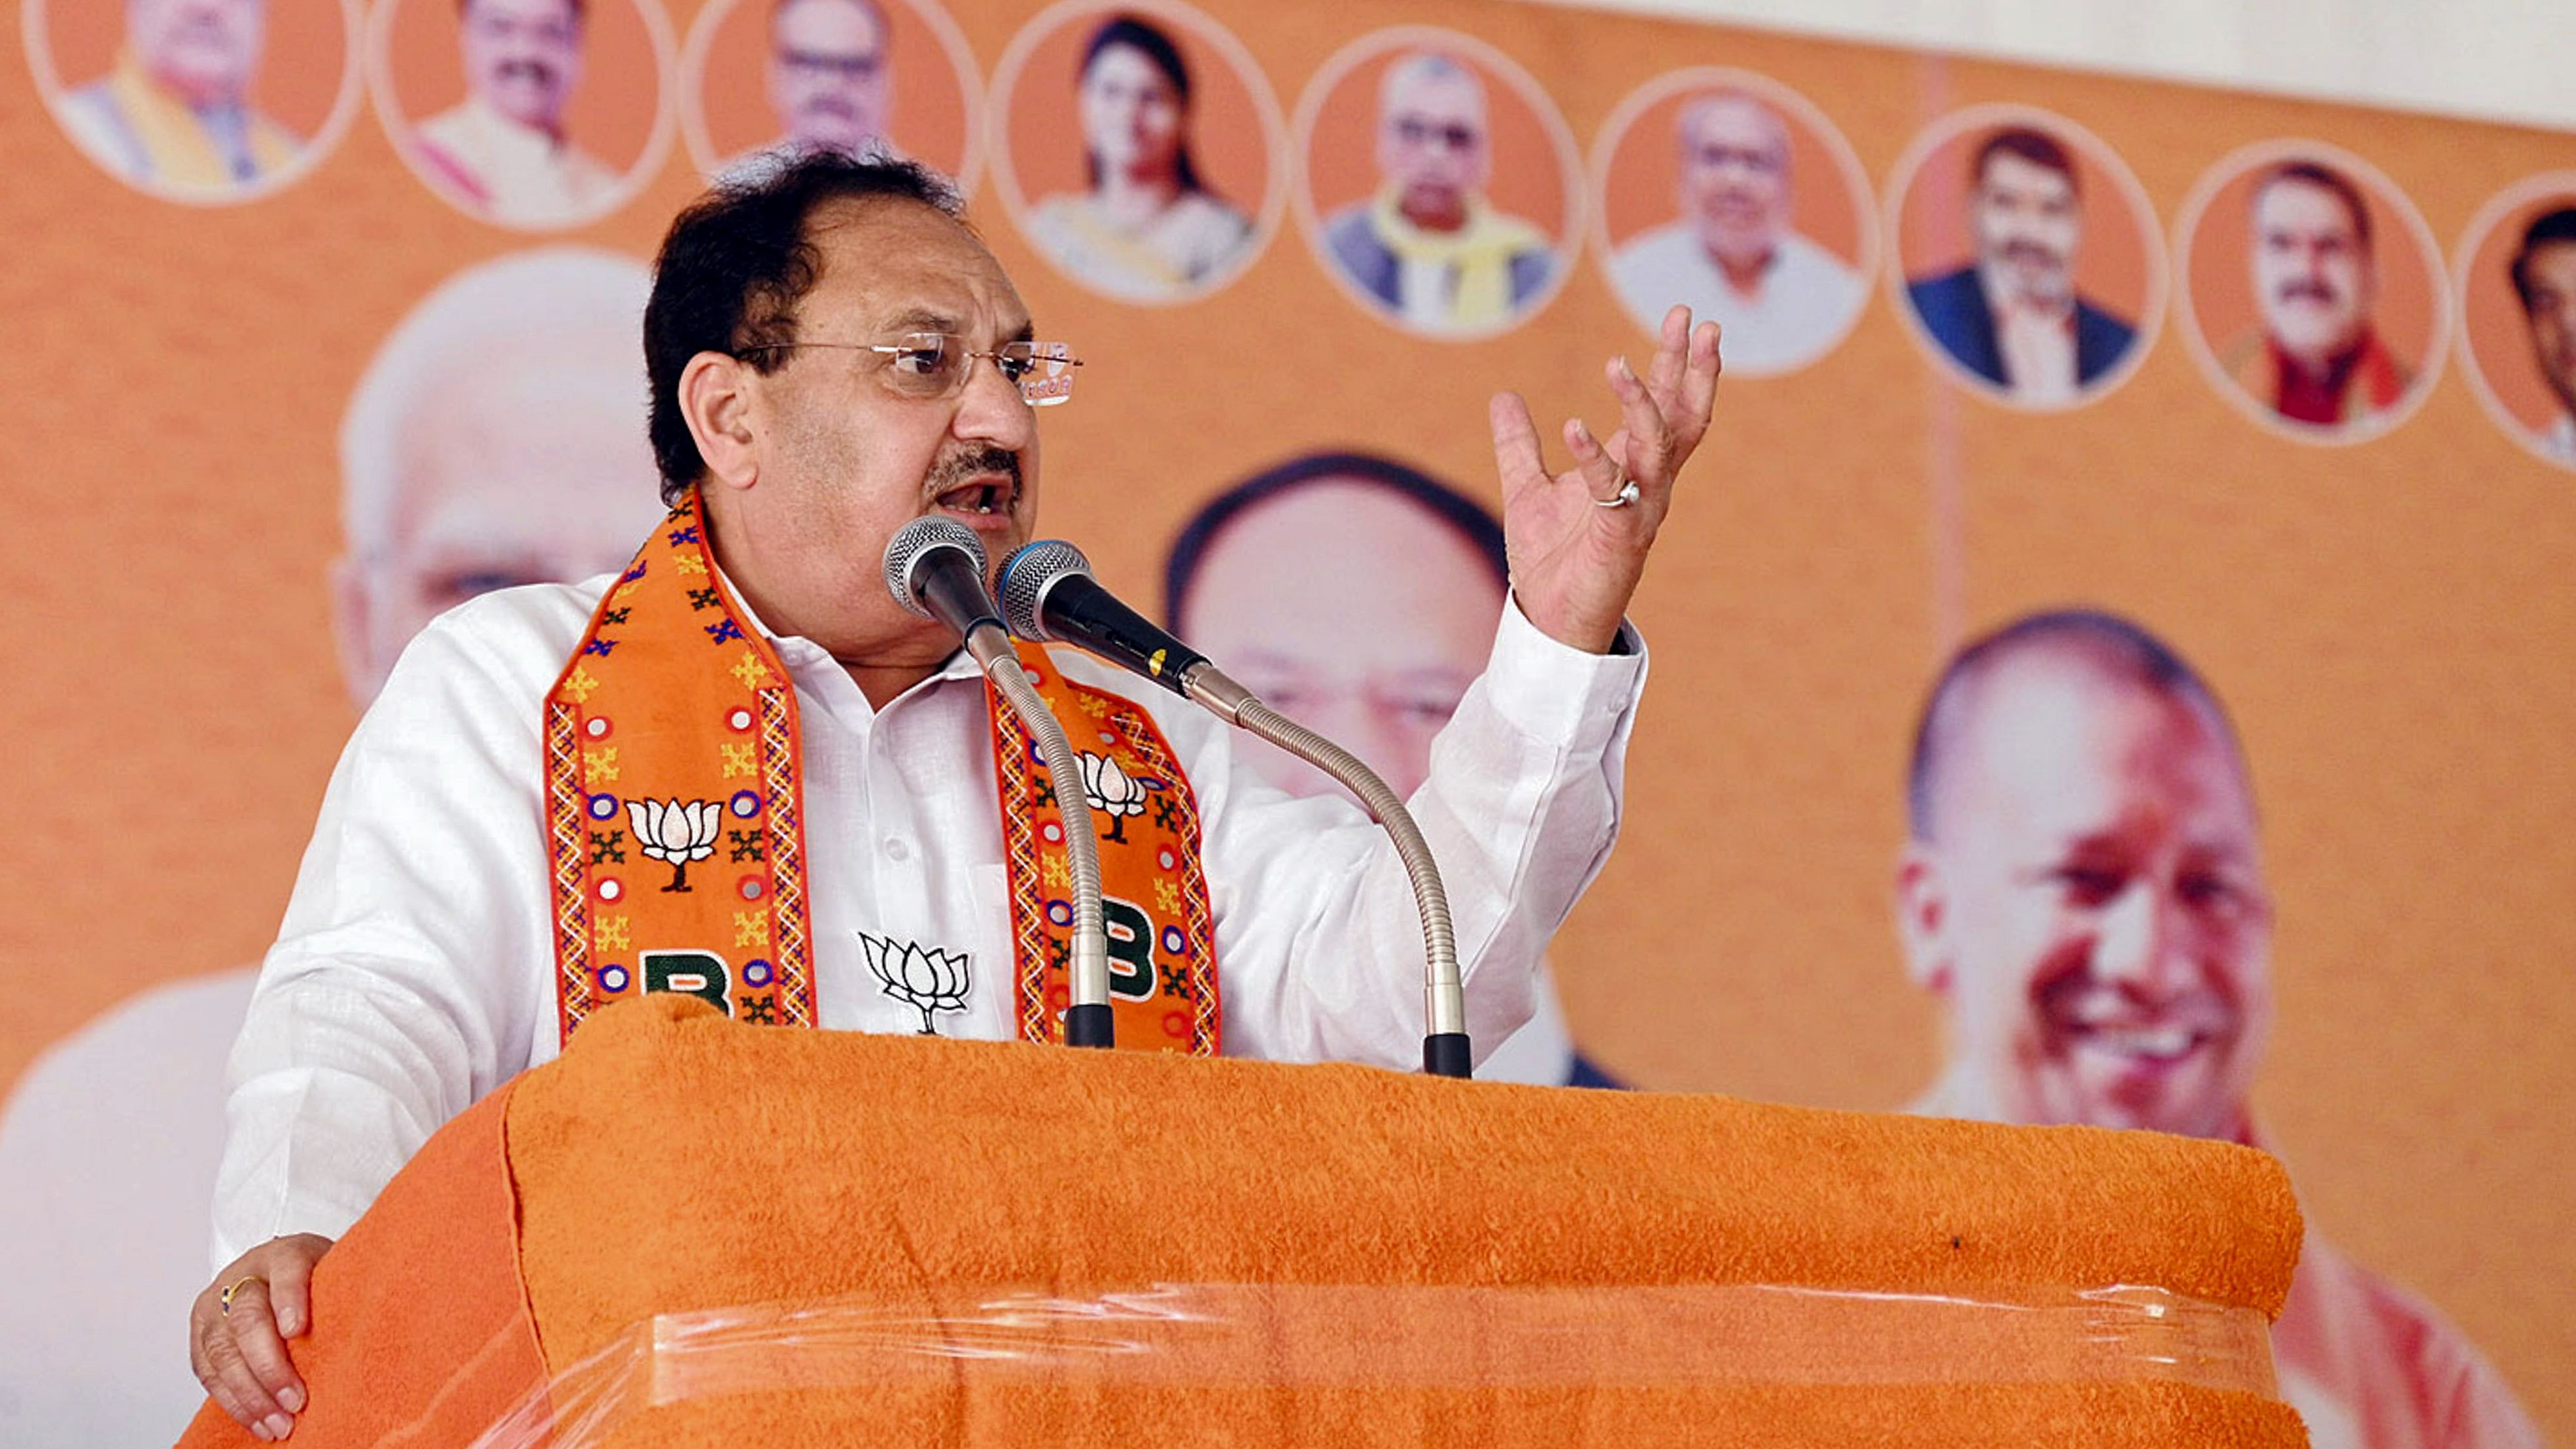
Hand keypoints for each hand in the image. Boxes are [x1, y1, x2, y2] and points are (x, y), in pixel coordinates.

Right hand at [189, 1234, 332, 1440]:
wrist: (274, 1272)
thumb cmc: (315, 1280)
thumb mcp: (336, 1275)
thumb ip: (346, 1294)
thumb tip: (372, 1330)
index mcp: (284, 1254)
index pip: (286, 1269)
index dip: (289, 1298)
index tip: (298, 1330)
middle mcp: (242, 1276)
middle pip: (246, 1318)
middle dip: (270, 1365)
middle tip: (296, 1400)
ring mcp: (214, 1305)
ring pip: (222, 1351)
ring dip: (251, 1394)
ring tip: (279, 1423)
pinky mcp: (199, 1335)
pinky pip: (209, 1373)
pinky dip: (234, 1402)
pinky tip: (258, 1422)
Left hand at [1489, 305, 1721, 651]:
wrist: (1548, 619)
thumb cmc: (1550, 558)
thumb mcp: (1527, 487)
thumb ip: (1518, 443)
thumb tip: (1503, 397)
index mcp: (1634, 467)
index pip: (1666, 405)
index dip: (1676, 362)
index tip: (1683, 317)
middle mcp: (1648, 483)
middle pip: (1681, 417)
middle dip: (1689, 368)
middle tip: (1693, 320)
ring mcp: (1640, 509)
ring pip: (1657, 447)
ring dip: (1642, 404)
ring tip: (1619, 363)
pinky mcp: (1620, 537)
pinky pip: (1612, 490)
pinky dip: (1593, 457)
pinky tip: (1572, 427)